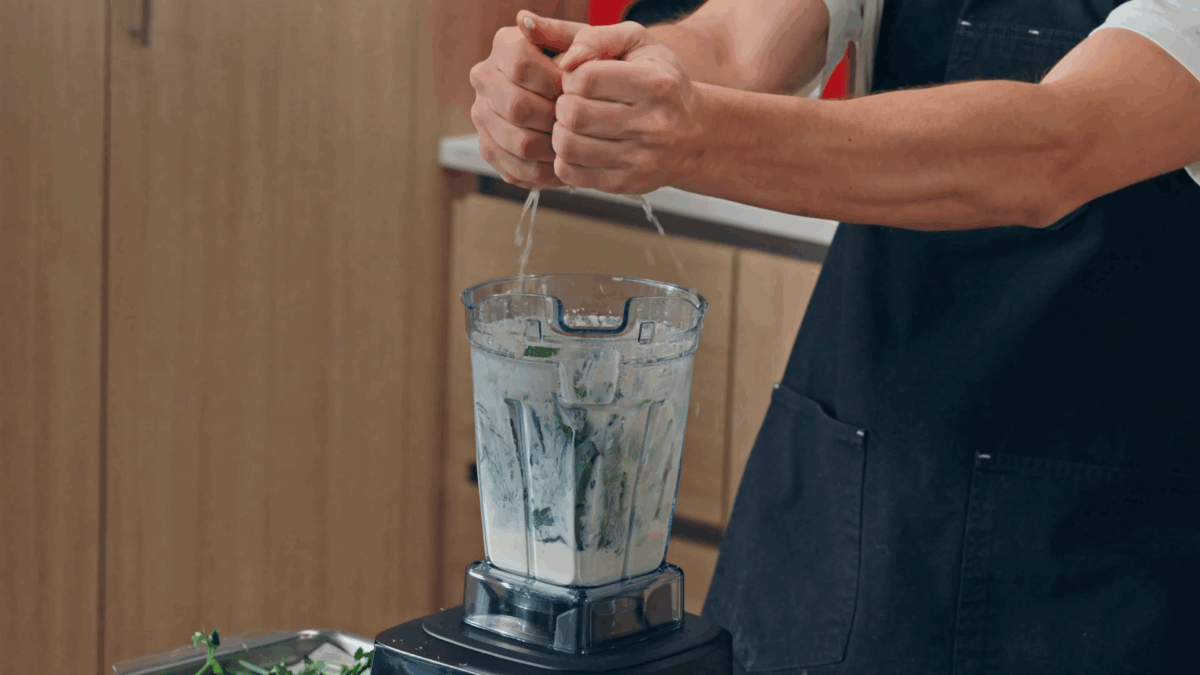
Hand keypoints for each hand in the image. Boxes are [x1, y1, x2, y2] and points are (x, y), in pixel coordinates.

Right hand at [469, 11, 586, 188]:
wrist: (593, 100)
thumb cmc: (596, 69)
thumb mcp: (596, 43)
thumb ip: (567, 32)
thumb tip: (524, 21)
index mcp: (505, 45)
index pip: (519, 62)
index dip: (552, 81)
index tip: (574, 89)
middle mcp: (485, 78)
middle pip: (516, 106)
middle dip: (554, 117)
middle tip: (577, 120)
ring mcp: (483, 115)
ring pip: (517, 142)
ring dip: (553, 146)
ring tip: (574, 141)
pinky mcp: (489, 148)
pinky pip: (516, 169)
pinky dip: (546, 171)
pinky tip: (564, 160)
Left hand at [549, 21, 707, 194]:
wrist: (695, 134)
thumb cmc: (660, 82)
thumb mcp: (639, 44)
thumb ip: (598, 38)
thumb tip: (566, 62)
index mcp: (655, 85)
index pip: (586, 78)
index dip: (570, 77)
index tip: (577, 81)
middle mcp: (652, 125)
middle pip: (575, 114)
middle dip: (562, 105)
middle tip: (570, 103)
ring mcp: (640, 160)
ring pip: (569, 146)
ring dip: (559, 132)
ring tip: (570, 125)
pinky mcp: (626, 184)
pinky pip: (571, 174)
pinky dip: (564, 159)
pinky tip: (577, 147)